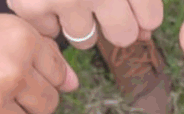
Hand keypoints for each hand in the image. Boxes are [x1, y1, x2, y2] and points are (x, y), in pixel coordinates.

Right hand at [8, 0, 162, 48]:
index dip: (143, 10)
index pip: (151, 18)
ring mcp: (65, 0)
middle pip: (123, 36)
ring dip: (81, 21)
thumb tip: (145, 31)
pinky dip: (48, 15)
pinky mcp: (32, 6)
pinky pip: (50, 32)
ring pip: (86, 40)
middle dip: (117, 22)